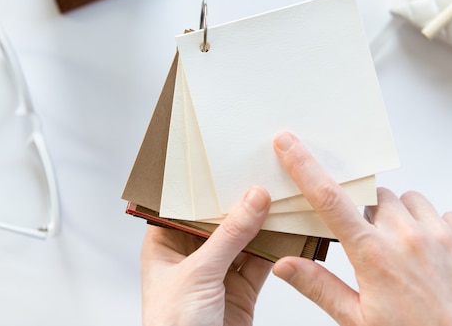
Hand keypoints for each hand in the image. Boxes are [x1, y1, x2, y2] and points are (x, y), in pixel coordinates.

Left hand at [140, 186, 272, 325]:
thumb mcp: (198, 273)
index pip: (186, 206)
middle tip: (261, 174)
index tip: (228, 162)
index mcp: (164, 245)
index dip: (205, 185)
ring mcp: (217, 272)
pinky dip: (275, 248)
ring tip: (279, 197)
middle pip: (219, 220)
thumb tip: (252, 199)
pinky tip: (286, 231)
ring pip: (243, 238)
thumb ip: (229, 235)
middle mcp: (191, 255)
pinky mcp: (240, 288)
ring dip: (261, 223)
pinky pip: (260, 260)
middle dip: (240, 201)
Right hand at [272, 131, 451, 325]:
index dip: (304, 167)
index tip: (290, 144)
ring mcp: (442, 234)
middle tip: (375, 248)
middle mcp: (407, 237)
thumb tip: (285, 264)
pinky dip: (434, 229)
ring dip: (402, 219)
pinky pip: (445, 214)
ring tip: (408, 254)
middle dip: (369, 215)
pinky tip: (435, 258)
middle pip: (374, 198)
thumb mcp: (358, 320)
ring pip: (409, 201)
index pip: (329, 199)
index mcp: (373, 255)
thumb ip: (319, 286)